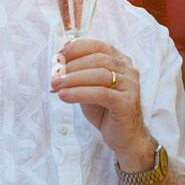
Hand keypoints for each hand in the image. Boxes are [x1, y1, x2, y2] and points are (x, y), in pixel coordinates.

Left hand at [50, 38, 151, 167]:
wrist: (124, 138)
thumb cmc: (106, 111)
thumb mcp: (89, 89)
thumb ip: (78, 76)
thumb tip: (56, 68)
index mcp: (120, 61)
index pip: (98, 46)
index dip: (77, 48)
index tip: (58, 57)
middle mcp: (128, 70)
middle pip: (97, 59)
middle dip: (72, 66)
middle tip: (54, 76)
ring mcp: (130, 85)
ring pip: (99, 75)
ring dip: (73, 79)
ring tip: (56, 85)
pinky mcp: (127, 102)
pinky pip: (101, 93)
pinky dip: (80, 93)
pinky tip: (65, 96)